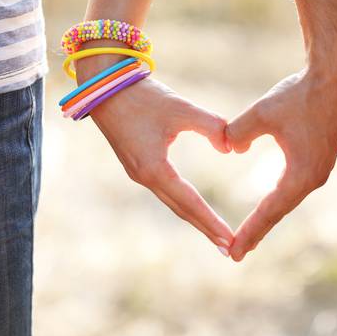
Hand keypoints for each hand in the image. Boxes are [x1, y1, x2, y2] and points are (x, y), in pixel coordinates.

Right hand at [76, 56, 233, 253]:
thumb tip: (231, 148)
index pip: (189, 202)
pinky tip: (194, 207)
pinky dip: (183, 203)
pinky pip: (165, 191)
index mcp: (154, 168)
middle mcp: (145, 177)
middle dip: (205, 228)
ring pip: (172, 202)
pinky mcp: (138, 165)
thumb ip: (211, 126)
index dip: (210, 221)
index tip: (229, 239)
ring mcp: (139, 173)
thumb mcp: (181, 108)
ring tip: (216, 234)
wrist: (105, 87)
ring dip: (194, 218)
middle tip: (228, 248)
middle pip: (180, 209)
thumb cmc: (143, 96)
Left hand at [226, 57, 336, 260]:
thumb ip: (238, 133)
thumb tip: (228, 149)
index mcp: (301, 174)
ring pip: (288, 198)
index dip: (250, 231)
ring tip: (252, 231)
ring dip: (269, 214)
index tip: (234, 252)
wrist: (336, 77)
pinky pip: (295, 184)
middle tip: (236, 252)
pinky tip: (271, 200)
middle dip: (258, 230)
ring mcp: (320, 167)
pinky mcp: (320, 156)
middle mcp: (314, 177)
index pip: (270, 211)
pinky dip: (279, 197)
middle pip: (279, 210)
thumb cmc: (300, 95)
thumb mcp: (261, 113)